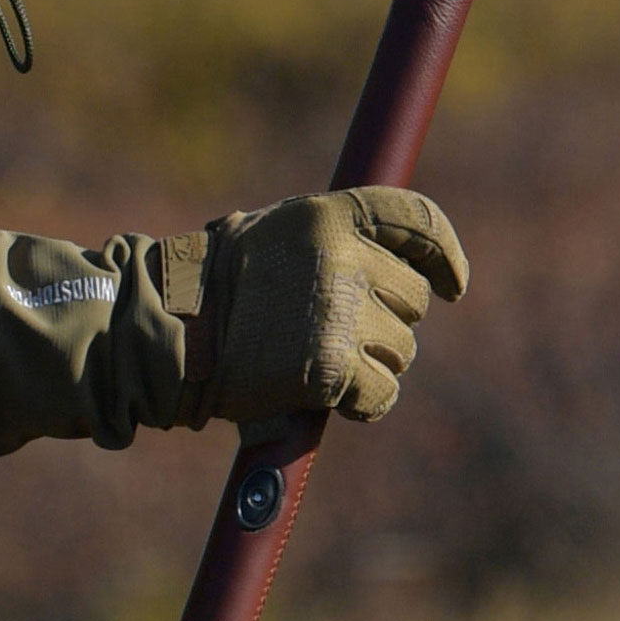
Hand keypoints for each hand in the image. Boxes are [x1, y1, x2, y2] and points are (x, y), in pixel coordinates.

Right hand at [193, 185, 469, 426]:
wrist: (165, 333)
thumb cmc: (213, 289)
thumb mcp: (273, 236)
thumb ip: (331, 244)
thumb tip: (395, 267)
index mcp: (330, 215)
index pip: (419, 222)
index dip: (445, 255)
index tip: (453, 284)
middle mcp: (345, 258)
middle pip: (413, 299)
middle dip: (385, 321)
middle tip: (336, 336)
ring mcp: (341, 314)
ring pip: (401, 350)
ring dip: (371, 364)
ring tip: (314, 362)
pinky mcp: (333, 368)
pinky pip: (381, 395)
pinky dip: (363, 404)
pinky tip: (325, 397)